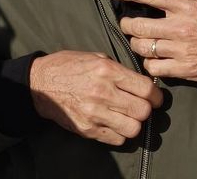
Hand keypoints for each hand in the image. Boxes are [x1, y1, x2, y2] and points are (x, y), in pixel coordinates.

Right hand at [28, 51, 162, 145]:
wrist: (39, 84)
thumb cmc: (70, 66)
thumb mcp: (97, 57)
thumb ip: (120, 70)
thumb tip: (141, 83)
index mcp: (107, 71)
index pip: (145, 89)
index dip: (156, 95)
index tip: (156, 98)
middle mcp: (102, 93)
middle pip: (143, 111)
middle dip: (147, 109)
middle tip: (143, 106)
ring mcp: (94, 114)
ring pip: (132, 128)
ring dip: (135, 123)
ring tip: (129, 116)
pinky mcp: (87, 130)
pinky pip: (116, 139)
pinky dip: (120, 134)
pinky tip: (115, 123)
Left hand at [111, 0, 196, 83]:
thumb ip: (184, 2)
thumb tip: (163, 1)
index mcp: (187, 6)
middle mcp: (180, 27)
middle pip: (138, 25)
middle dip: (127, 24)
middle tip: (127, 23)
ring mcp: (181, 50)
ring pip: (142, 48)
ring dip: (137, 44)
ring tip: (140, 42)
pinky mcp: (185, 69)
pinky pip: (154, 68)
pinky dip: (150, 64)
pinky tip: (154, 60)